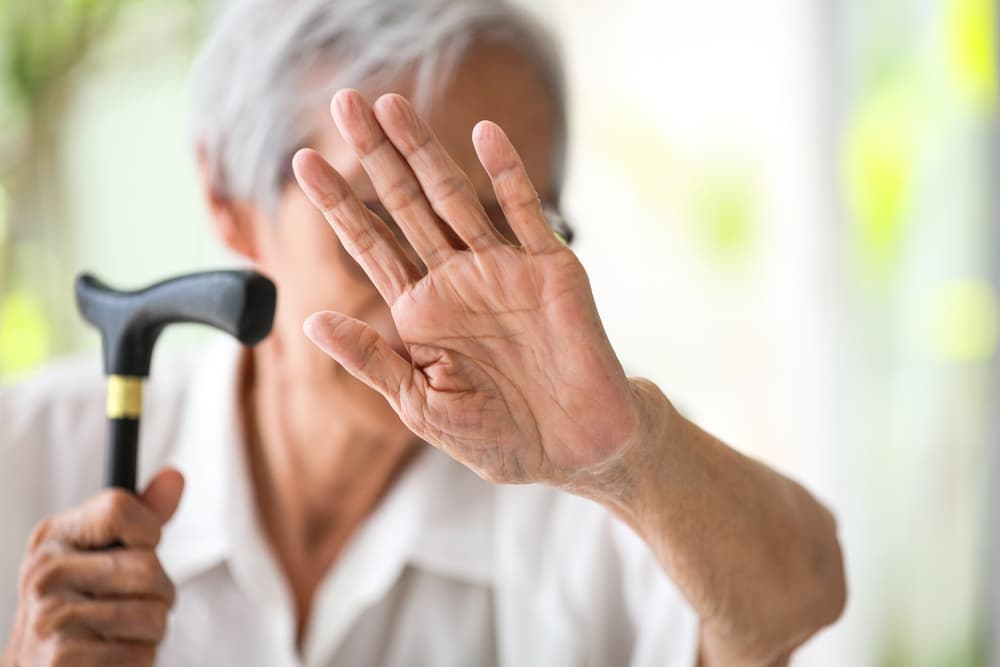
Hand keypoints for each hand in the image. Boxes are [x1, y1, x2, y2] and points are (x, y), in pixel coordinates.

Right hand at [3, 469, 183, 666]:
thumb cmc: (82, 607)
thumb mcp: (103, 554)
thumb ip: (141, 516)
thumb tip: (176, 475)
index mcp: (53, 537)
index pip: (119, 508)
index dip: (148, 533)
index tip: (138, 550)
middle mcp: (44, 573)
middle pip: (148, 567)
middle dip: (159, 594)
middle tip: (132, 606)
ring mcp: (49, 618)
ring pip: (153, 615)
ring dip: (151, 632)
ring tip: (119, 635)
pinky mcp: (61, 661)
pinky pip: (141, 654)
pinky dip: (138, 660)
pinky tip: (110, 659)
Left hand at [293, 90, 640, 485]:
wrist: (575, 450)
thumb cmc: (497, 436)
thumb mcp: (421, 404)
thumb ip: (372, 359)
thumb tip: (311, 320)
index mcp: (421, 312)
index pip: (369, 244)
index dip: (337, 204)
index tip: (302, 163)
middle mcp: (456, 280)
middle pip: (405, 205)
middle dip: (374, 155)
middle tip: (343, 102)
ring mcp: (501, 269)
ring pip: (454, 197)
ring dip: (424, 150)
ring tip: (390, 105)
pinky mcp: (549, 269)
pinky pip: (525, 213)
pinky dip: (507, 172)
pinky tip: (482, 134)